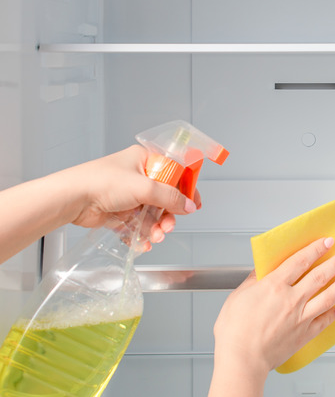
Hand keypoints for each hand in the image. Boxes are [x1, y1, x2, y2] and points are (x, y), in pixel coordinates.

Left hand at [62, 145, 199, 243]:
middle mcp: (137, 176)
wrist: (71, 199)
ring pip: (152, 214)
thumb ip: (170, 197)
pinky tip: (144, 243)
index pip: (174, 173)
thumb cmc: (101, 182)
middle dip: (168, 215)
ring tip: (156, 236)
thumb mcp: (144, 187)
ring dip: (156, 227)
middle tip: (169, 226)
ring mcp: (127, 194)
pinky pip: (137, 224)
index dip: (186, 189)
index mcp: (144, 160)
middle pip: (164, 197)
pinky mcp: (119, 211)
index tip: (194, 203)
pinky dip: (142, 234)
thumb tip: (189, 205)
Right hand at [208, 237, 334, 396]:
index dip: (316, 249)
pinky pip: (324, 321)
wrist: (242, 360)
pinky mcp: (304, 334)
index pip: (301, 261)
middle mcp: (292, 299)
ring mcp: (301, 317)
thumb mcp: (238, 297)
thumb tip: (261, 269)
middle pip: (320, 275)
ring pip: (328, 296)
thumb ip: (253, 281)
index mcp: (274, 286)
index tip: (327, 242)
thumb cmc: (235, 331)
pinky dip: (332, 314)